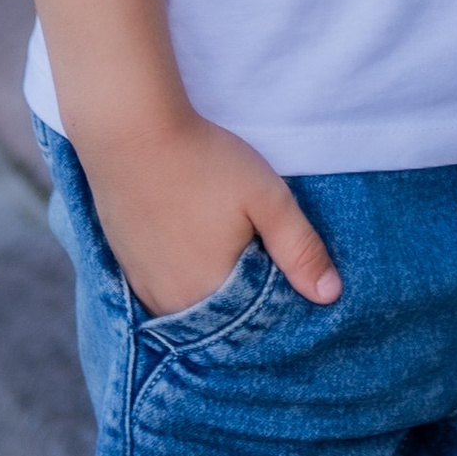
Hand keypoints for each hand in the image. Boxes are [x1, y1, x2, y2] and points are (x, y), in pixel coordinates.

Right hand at [75, 107, 341, 316]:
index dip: (274, 298)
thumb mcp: (266, 198)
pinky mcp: (126, 267)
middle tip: (255, 249)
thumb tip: (331, 295)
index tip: (283, 267)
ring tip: (225, 245)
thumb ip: (299, 249)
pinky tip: (192, 245)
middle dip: (242, 296)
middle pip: (218, 316)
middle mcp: (170, 304)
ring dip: (210, 286)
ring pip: (189, 303)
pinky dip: (182, 276)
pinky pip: (163, 289)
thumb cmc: (204, 161)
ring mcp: (143, 287)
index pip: (253, 322)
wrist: (130, 133)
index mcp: (209, 295)